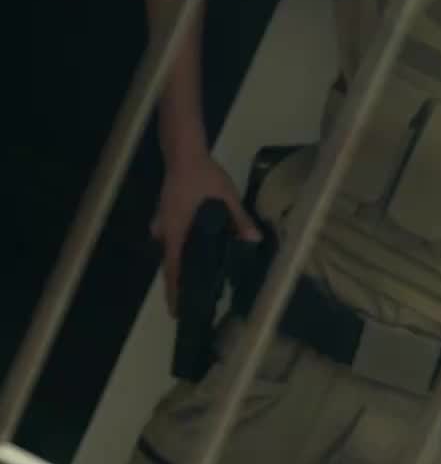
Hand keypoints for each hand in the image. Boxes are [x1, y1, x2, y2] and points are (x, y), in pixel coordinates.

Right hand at [151, 152, 259, 315]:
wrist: (184, 151)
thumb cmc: (204, 176)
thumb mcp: (226, 197)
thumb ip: (240, 219)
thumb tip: (255, 241)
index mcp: (177, 232)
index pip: (173, 270)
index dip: (174, 292)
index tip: (176, 312)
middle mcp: (166, 231)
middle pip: (169, 265)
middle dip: (177, 285)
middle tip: (187, 304)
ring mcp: (163, 222)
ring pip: (170, 252)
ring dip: (179, 267)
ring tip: (192, 282)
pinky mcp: (166, 214)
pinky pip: (171, 238)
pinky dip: (180, 248)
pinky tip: (194, 251)